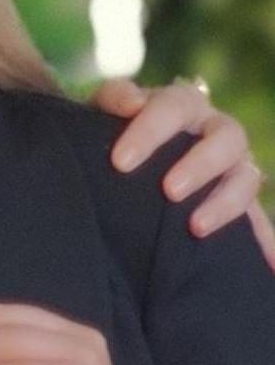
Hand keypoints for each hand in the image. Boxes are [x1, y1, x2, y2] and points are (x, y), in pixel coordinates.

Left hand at [93, 74, 273, 267]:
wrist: (124, 156)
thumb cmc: (114, 128)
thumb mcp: (104, 109)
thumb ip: (114, 98)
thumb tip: (131, 104)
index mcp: (184, 105)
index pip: (175, 107)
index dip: (151, 131)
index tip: (120, 162)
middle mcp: (216, 131)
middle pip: (227, 139)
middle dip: (200, 165)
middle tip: (170, 191)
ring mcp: (232, 166)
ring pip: (247, 178)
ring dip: (226, 203)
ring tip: (196, 227)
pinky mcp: (237, 199)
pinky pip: (258, 220)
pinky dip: (266, 241)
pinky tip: (270, 266)